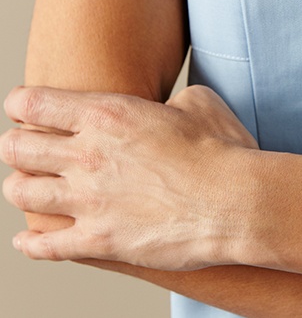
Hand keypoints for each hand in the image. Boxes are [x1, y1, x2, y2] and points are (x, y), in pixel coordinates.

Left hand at [1, 85, 258, 269]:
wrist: (235, 201)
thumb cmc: (222, 150)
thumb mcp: (198, 102)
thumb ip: (170, 99)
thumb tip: (168, 107)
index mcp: (106, 115)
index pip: (30, 103)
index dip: (22, 105)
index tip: (28, 111)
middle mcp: (86, 156)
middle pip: (15, 148)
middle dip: (17, 147)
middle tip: (28, 152)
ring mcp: (89, 201)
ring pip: (21, 193)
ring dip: (22, 189)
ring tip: (32, 190)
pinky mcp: (98, 242)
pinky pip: (43, 247)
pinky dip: (30, 244)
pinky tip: (29, 241)